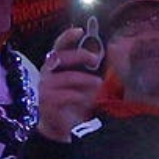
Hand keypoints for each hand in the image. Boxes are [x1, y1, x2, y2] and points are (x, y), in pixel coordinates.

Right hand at [35, 28, 102, 142]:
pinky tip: (85, 99)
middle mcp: (47, 74)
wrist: (63, 127)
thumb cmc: (76, 100)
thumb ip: (95, 67)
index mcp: (56, 65)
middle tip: (96, 58)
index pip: (58, 46)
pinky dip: (78, 96)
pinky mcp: (46, 103)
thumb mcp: (89, 82)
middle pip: (59, 57)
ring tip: (98, 83)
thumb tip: (114, 48)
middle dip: (79, 55)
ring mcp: (44, 88)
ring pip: (64, 77)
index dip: (67, 37)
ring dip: (84, 79)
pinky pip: (64, 95)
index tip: (81, 30)